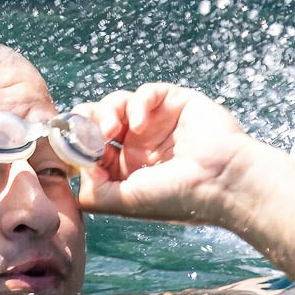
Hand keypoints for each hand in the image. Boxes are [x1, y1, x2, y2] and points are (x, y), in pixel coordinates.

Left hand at [75, 83, 248, 224]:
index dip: (78, 144)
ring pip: (117, 103)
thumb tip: (78, 169)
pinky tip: (141, 121)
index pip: (92, 147)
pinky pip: (147, 92)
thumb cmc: (178, 197)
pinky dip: (138, 102)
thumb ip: (95, 192)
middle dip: (87, 122)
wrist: (222, 181)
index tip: (72, 146)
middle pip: (99, 120)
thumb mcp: (128, 202)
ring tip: (113, 128)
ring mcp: (157, 121)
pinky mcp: (174, 102)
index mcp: (127, 168)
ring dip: (107, 112)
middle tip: (88, 131)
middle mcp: (139, 144)